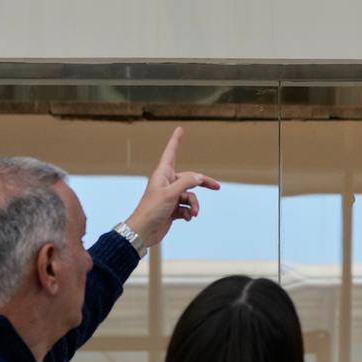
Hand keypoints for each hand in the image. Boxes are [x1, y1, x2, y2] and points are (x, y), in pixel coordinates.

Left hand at [126, 127, 220, 247]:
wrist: (144, 232)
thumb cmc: (152, 209)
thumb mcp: (171, 193)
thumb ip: (187, 182)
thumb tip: (199, 177)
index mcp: (163, 174)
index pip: (171, 153)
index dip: (176, 141)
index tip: (180, 129)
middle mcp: (167, 183)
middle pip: (190, 178)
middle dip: (202, 184)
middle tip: (217, 187)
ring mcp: (170, 196)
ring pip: (190, 195)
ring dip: (193, 205)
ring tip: (192, 214)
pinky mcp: (172, 209)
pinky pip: (186, 207)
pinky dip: (189, 213)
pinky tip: (187, 218)